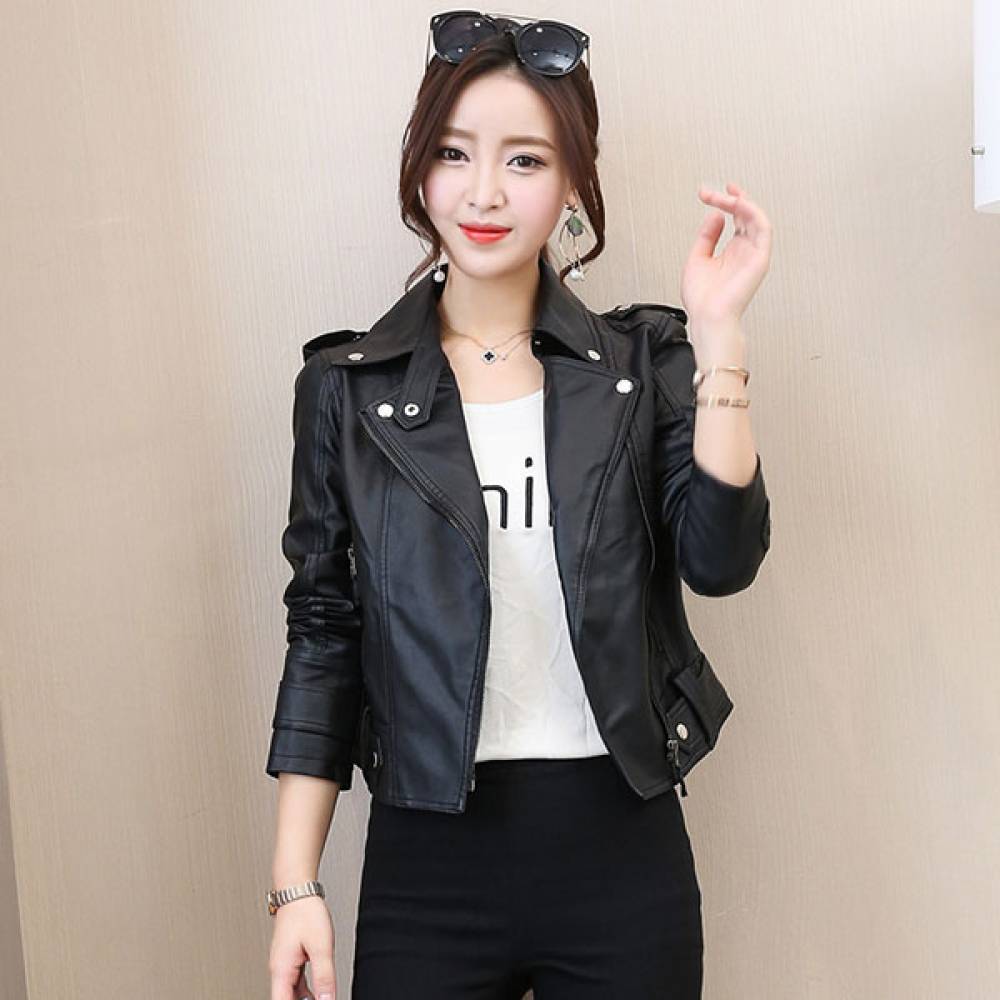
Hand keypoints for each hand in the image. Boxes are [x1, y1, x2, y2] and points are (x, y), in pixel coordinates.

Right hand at [270, 896, 336, 999]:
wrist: (298, 891)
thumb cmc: (306, 912)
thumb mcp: (321, 946)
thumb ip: (324, 976)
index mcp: (281, 970)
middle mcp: (279, 970)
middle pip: (286, 999)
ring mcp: (284, 965)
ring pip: (292, 994)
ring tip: (323, 998)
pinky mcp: (291, 959)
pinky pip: (296, 983)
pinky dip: (306, 992)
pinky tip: (318, 994)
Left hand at [680, 182, 772, 326]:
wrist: (707, 317)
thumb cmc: (702, 299)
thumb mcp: (697, 258)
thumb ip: (707, 235)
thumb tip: (715, 214)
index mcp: (733, 251)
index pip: (737, 218)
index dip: (726, 201)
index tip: (709, 193)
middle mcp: (745, 251)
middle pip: (746, 214)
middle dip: (731, 198)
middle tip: (712, 192)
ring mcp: (753, 254)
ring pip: (756, 217)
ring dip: (740, 202)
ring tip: (724, 196)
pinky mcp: (760, 258)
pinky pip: (763, 227)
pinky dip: (751, 212)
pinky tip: (737, 204)